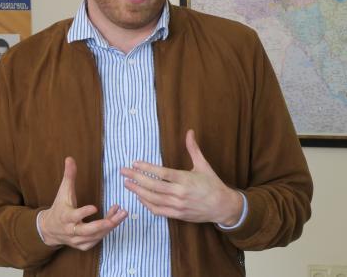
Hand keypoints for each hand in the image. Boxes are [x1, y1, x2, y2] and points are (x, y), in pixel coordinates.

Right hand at [39, 157, 127, 249]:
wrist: (49, 229)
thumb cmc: (59, 207)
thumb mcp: (63, 191)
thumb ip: (69, 175)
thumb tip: (70, 158)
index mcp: (65, 217)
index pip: (74, 216)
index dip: (84, 213)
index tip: (95, 207)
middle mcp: (71, 230)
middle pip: (89, 230)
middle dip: (105, 223)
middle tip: (119, 215)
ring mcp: (77, 240)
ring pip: (96, 235)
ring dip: (110, 225)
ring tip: (122, 213)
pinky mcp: (83, 245)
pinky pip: (97, 239)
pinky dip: (106, 231)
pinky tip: (114, 220)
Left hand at [121, 130, 242, 224]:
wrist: (223, 207)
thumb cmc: (212, 184)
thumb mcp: (203, 165)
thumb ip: (193, 149)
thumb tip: (190, 131)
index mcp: (185, 179)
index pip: (161, 173)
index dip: (146, 168)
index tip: (134, 163)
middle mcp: (180, 193)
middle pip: (153, 186)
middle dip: (136, 178)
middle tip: (123, 172)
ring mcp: (178, 205)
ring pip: (153, 199)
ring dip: (138, 191)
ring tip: (127, 183)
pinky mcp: (177, 215)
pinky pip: (158, 210)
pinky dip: (147, 204)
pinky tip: (139, 197)